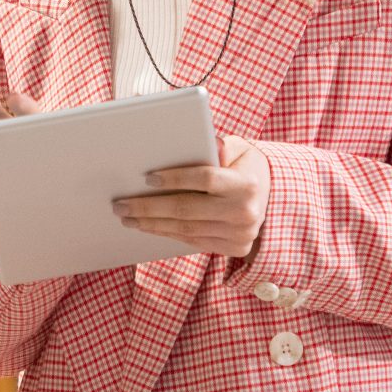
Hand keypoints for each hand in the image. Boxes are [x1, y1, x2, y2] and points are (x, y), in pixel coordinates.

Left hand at [112, 134, 271, 258]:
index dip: (176, 178)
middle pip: (188, 209)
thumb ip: (220, 145)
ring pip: (186, 229)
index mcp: (247, 183)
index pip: (206, 179)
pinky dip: (167, 232)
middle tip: (120, 204)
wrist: (271, 195)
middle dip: (149, 207)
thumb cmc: (243, 165)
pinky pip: (193, 241)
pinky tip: (148, 226)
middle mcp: (245, 212)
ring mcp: (240, 234)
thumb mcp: (238, 147)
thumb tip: (203, 144)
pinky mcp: (234, 248)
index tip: (147, 177)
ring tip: (127, 216)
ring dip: (151, 223)